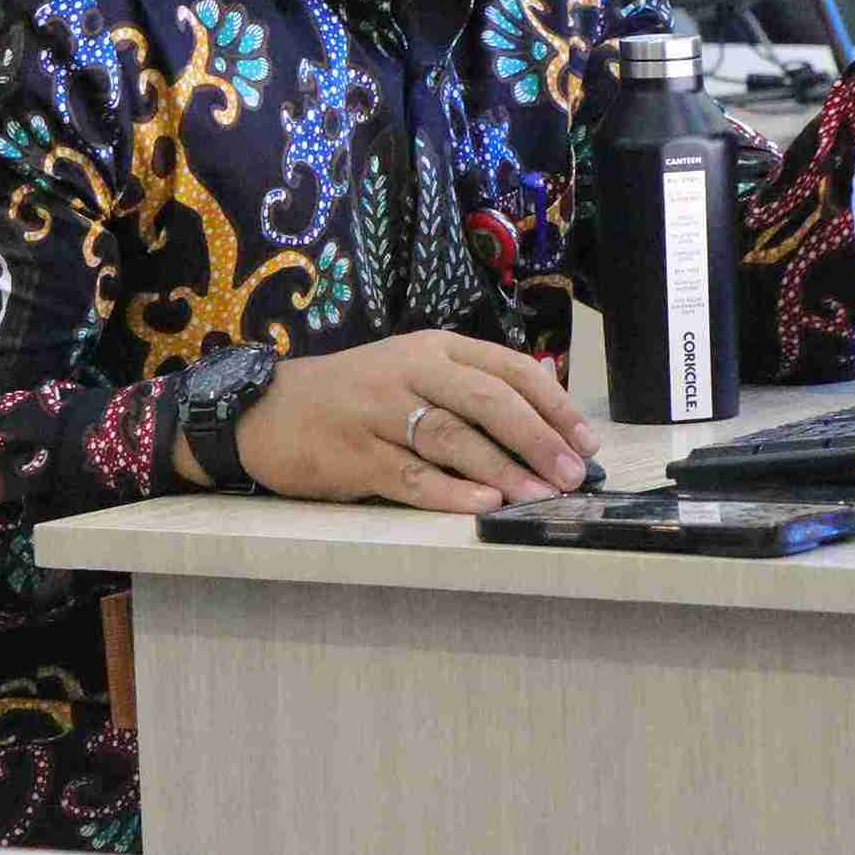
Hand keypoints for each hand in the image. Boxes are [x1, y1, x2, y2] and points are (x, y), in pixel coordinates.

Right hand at [197, 332, 602, 513]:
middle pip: (487, 399)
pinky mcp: (354, 456)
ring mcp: (379, 413)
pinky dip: (451, 492)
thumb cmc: (354, 396)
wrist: (267, 411)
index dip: (554, 405)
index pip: (508, 368)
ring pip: (453, 437)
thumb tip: (545, 423)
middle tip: (573, 473)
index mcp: (432, 348)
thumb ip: (467, 388)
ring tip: (540, 495)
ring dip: (503, 469)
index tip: (586, 441)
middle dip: (538, 437)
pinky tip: (484, 507)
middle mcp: (409, 372)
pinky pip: (411, 476)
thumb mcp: (411, 371)